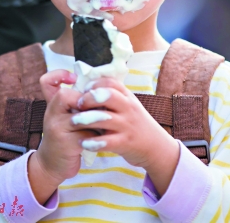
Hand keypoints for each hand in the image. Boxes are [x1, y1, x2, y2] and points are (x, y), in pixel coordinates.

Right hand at [28, 69, 95, 203]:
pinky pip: (87, 133)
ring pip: (82, 114)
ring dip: (96, 120)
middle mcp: (51, 113)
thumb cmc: (65, 136)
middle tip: (98, 110)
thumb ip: (77, 102)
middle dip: (88, 102)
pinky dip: (97, 136)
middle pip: (65, 95)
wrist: (52, 165)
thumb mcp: (67, 116)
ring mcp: (56, 128)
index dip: (59, 75)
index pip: (47, 82)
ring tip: (102, 125)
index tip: (74, 79)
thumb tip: (100, 86)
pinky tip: (99, 139)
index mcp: (52, 104)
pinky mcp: (65, 144)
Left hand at [74, 77, 179, 195]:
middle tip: (78, 105)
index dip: (94, 84)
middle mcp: (128, 108)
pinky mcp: (125, 143)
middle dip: (89, 98)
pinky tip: (83, 142)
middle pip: (108, 95)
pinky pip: (107, 141)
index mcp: (127, 96)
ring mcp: (127, 125)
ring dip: (86, 119)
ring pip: (105, 118)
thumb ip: (112, 97)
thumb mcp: (127, 105)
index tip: (84, 90)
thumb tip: (87, 88)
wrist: (155, 146)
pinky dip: (93, 142)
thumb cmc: (135, 122)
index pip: (111, 82)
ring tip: (73, 122)